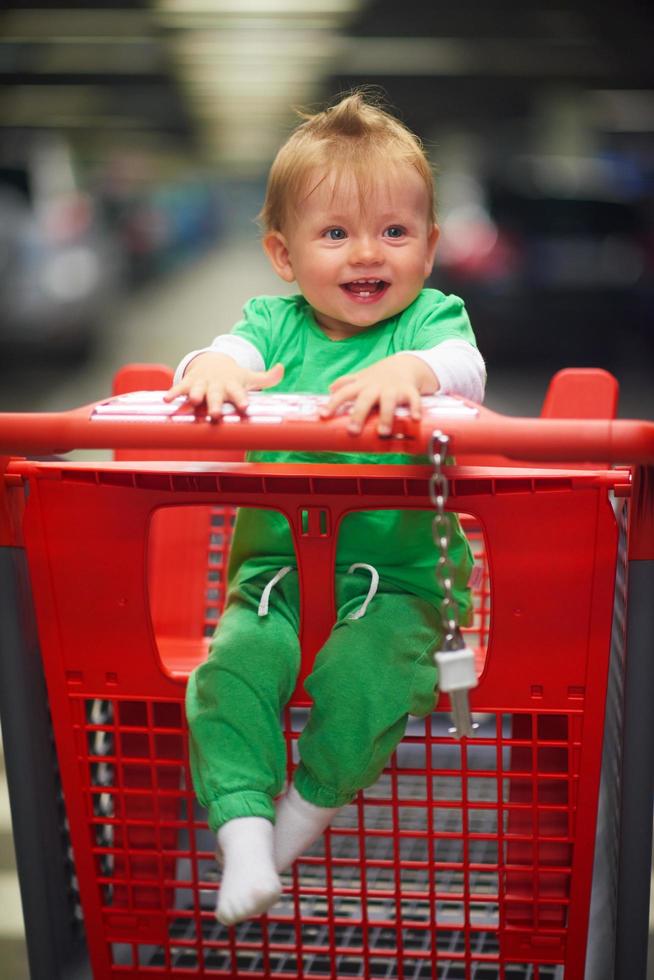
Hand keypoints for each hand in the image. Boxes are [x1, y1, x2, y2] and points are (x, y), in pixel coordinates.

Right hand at [163, 351, 283, 418]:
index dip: (241, 399)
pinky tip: (167, 400)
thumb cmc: (233, 377)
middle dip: (216, 404)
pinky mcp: (189, 383)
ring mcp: (202, 383)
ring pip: (198, 390)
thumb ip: (268, 377)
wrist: (212, 361)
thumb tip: (282, 367)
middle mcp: (217, 384)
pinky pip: (180, 388)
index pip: (239, 393)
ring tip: (194, 401)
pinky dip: (173, 393)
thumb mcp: (250, 377)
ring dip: (195, 395)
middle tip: (216, 414)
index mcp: (233, 385)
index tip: (245, 407)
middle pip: (217, 395)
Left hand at [321, 354, 438, 435]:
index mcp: (362, 385)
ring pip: (388, 401)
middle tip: (353, 431)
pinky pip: (413, 399)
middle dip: (358, 414)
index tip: (323, 416)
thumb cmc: (380, 375)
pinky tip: (415, 419)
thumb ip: (346, 383)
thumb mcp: (362, 377)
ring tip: (383, 433)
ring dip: (386, 416)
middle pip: (365, 399)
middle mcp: (376, 386)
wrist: (406, 363)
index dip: (333, 403)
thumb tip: (330, 389)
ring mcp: (393, 388)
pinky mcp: (409, 390)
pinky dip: (415, 408)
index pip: (344, 393)